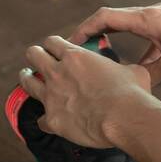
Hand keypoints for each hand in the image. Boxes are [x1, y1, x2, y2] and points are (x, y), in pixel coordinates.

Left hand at [19, 36, 152, 147]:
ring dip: (28, 80)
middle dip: (36, 56)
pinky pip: (40, 119)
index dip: (53, 45)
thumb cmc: (132, 94)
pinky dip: (46, 119)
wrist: (126, 118)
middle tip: (39, 60)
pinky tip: (51, 120)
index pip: (52, 42)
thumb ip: (122, 68)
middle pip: (33, 55)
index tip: (56, 49)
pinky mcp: (52, 119)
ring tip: (29, 80)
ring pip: (26, 82)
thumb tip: (128, 72)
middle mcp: (58, 73)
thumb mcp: (133, 71)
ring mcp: (52, 96)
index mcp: (76, 57)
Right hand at [69, 2, 160, 82]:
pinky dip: (142, 50)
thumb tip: (133, 87)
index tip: (70, 44)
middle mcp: (153, 14)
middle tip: (83, 56)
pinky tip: (144, 70)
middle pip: (115, 21)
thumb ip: (149, 75)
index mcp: (147, 19)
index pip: (104, 17)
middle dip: (96, 38)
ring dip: (120, 45)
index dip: (84, 29)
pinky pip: (152, 37)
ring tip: (109, 67)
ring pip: (134, 30)